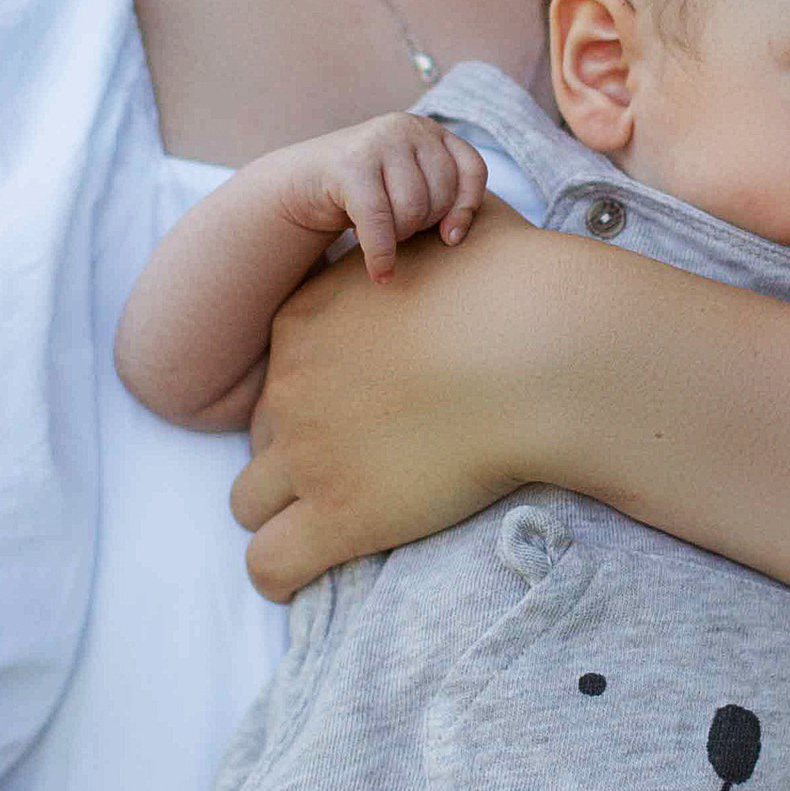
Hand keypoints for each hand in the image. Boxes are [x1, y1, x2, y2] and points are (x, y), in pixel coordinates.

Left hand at [231, 196, 563, 599]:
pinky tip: (306, 571)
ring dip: (282, 512)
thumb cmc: (519, 284)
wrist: (541, 347)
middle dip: (299, 453)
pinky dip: (281, 572)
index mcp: (306, 317)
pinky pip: (269, 565)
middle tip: (363, 463)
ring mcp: (308, 453)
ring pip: (248, 501)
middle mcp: (291, 383)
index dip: (317, 394)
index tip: (364, 407)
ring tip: (328, 523)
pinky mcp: (338, 516)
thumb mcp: (462, 230)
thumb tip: (463, 218)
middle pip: (263, 433)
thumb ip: (442, 228)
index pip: (279, 371)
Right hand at [269, 112, 486, 281]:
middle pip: (441, 196)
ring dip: (397, 237)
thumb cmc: (365, 191)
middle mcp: (406, 127)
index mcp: (428, 130)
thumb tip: (455, 235)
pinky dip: (380, 254)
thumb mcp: (409, 184)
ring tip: (380, 231)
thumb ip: (440, 195)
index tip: (450, 238)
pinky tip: (380, 273)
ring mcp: (378, 141)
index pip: (471, 169)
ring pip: (412, 210)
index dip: (466, 208)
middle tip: (395, 227)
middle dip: (420, 225)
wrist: (301, 183)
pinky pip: (378, 220)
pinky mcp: (350, 165)